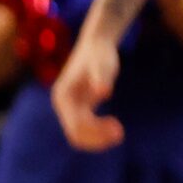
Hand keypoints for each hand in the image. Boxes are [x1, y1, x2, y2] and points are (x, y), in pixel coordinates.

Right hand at [48, 30, 123, 150]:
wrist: (97, 44)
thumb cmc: (100, 53)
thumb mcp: (102, 64)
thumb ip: (101, 78)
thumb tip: (103, 92)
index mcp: (63, 96)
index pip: (75, 125)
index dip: (96, 131)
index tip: (118, 129)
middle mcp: (62, 104)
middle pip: (75, 134)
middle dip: (97, 138)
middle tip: (120, 133)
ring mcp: (69, 107)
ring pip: (79, 135)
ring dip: (98, 139)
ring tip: (119, 132)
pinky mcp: (79, 108)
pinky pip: (85, 129)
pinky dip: (99, 133)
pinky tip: (114, 126)